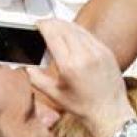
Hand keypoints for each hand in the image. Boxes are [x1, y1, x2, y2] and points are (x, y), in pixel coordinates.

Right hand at [27, 19, 135, 136]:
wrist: (110, 113)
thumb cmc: (83, 107)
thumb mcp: (54, 94)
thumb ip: (35, 78)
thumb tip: (25, 66)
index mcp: (70, 65)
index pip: (53, 33)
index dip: (42, 25)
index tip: (36, 24)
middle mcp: (85, 54)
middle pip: (63, 26)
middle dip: (51, 23)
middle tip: (43, 26)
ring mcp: (98, 51)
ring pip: (76, 28)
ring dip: (63, 25)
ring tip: (55, 30)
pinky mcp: (106, 51)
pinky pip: (88, 34)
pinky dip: (76, 31)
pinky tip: (71, 37)